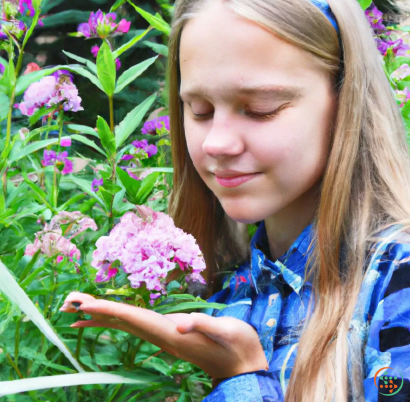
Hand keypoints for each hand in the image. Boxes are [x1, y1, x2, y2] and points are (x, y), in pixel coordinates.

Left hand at [60, 292, 268, 378]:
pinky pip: (139, 326)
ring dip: (104, 317)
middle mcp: (162, 336)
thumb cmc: (238, 346)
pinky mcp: (171, 335)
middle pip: (122, 323)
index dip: (107, 310)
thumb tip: (178, 323)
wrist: (244, 367)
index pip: (132, 319)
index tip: (82, 306)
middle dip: (96, 312)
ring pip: (127, 326)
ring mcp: (165, 337)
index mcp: (171, 333)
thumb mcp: (225, 332)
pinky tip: (113, 319)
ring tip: (80, 311)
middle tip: (69, 304)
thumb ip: (202, 325)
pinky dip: (121, 320)